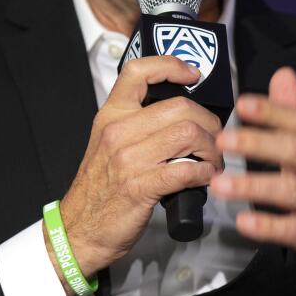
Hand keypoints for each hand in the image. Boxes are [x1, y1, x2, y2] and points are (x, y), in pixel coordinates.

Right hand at [55, 56, 223, 288]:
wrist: (79, 229)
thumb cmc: (101, 188)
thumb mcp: (109, 144)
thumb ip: (138, 124)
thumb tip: (182, 113)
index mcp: (111, 115)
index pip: (138, 72)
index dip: (171, 65)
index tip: (193, 74)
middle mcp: (118, 131)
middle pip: (180, 107)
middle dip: (210, 123)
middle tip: (215, 140)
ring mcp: (128, 159)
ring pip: (188, 134)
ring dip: (212, 149)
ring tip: (212, 162)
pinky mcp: (140, 187)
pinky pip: (186, 169)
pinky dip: (204, 173)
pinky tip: (205, 178)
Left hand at [210, 67, 295, 295]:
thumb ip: (294, 114)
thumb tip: (283, 73)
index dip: (272, 112)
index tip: (242, 104)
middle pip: (295, 151)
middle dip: (259, 144)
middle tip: (223, 141)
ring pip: (291, 191)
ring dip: (254, 185)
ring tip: (220, 184)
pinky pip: (294, 230)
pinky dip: (269, 226)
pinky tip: (244, 222)